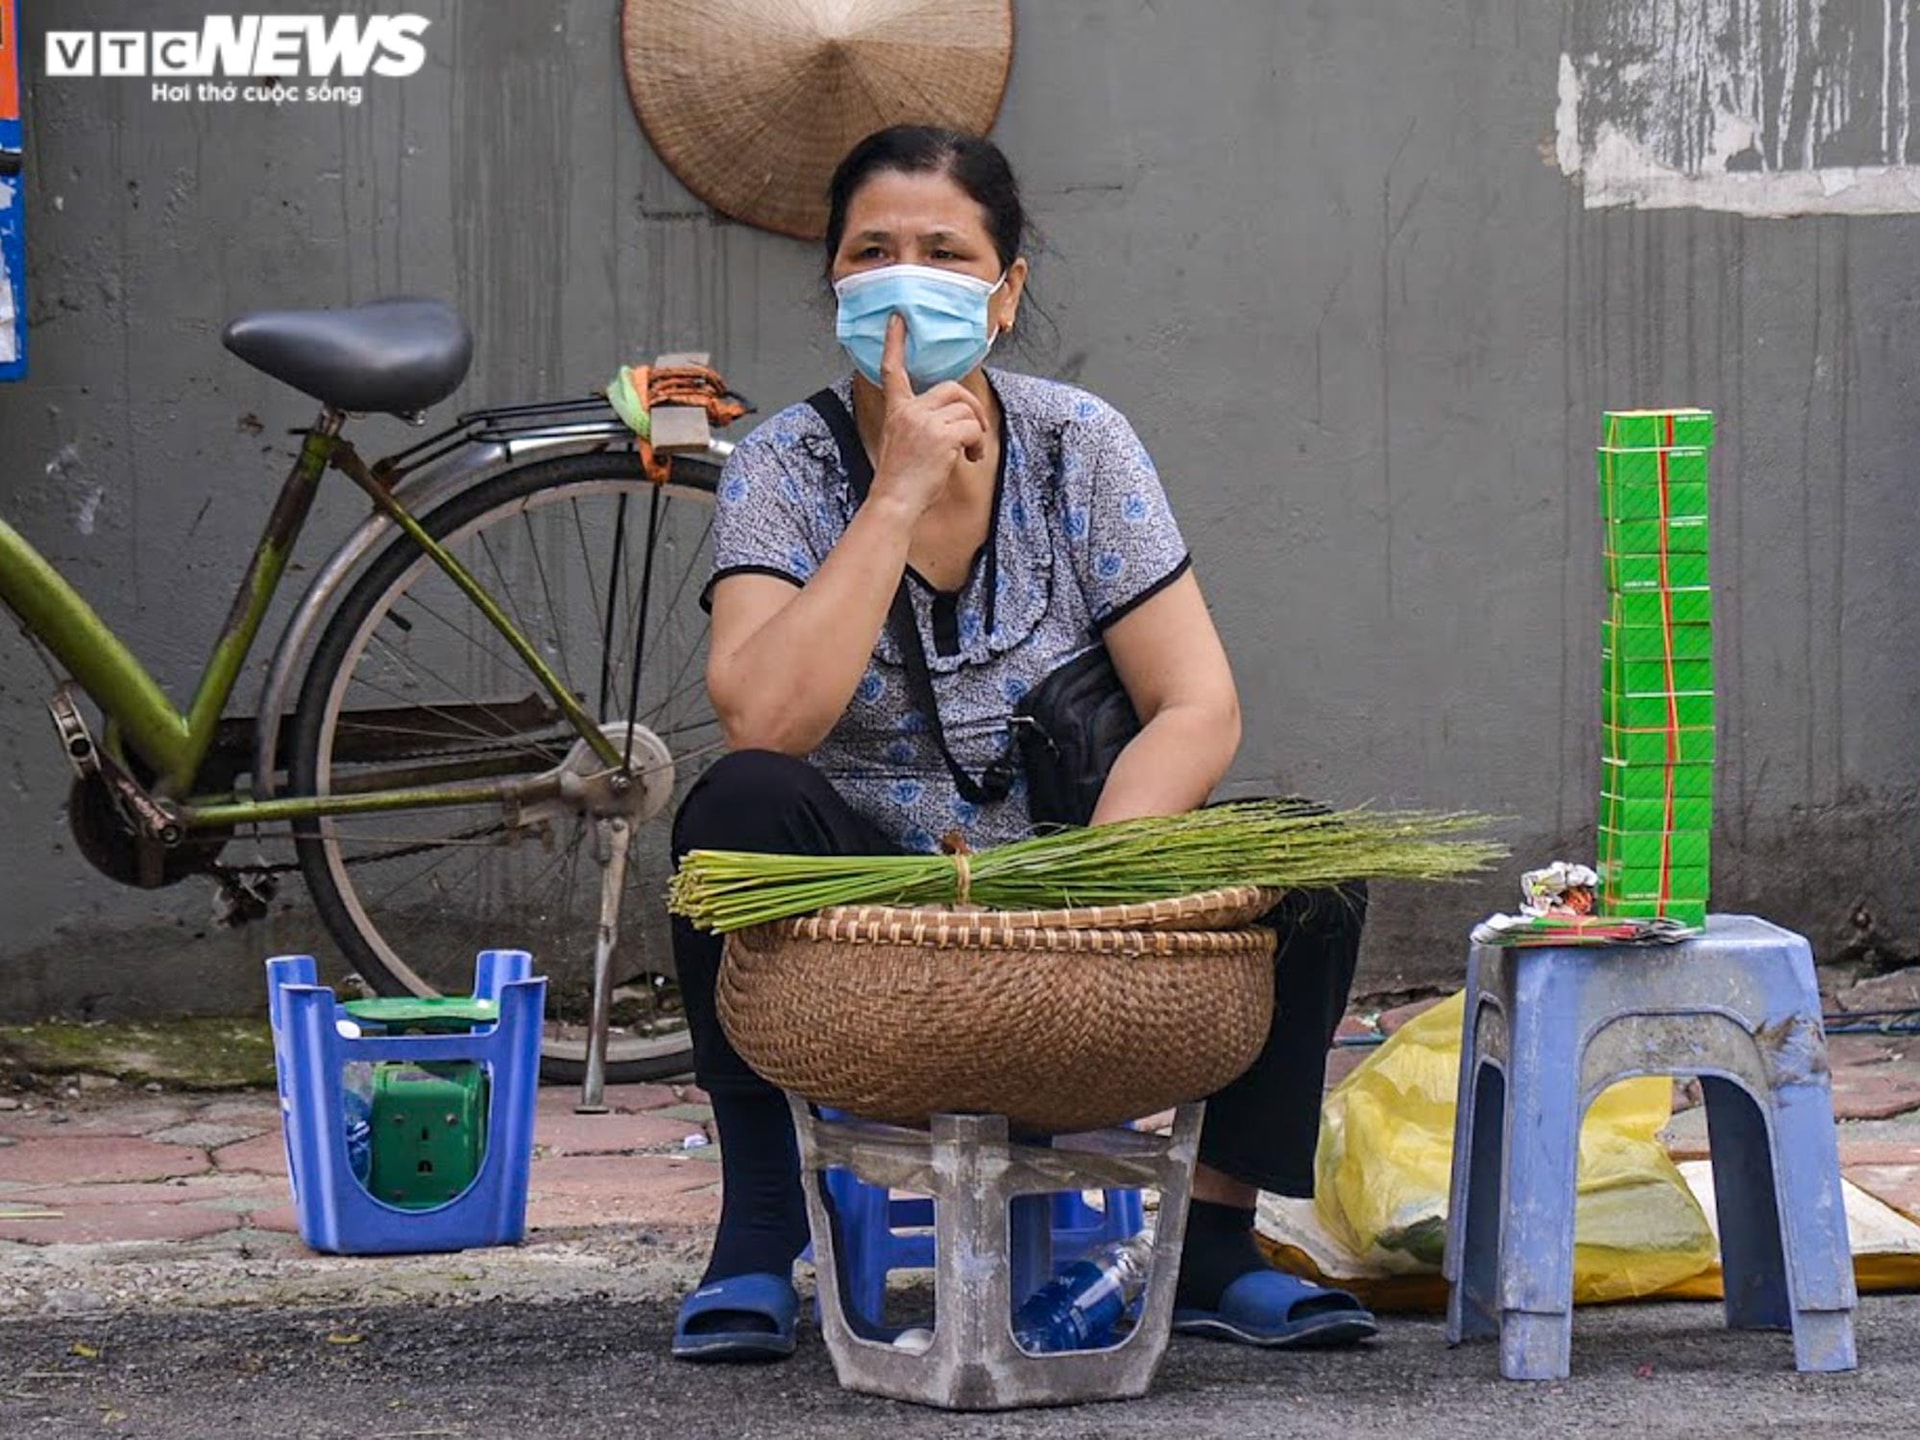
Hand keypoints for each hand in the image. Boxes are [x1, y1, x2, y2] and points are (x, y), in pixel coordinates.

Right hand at [871, 314, 988, 518]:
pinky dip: (978, 444)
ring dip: (976, 432)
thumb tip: (957, 421)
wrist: (894, 502)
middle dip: (972, 407)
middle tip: (977, 430)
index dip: (895, 342)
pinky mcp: (942, 436)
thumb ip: (922, 424)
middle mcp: (909, 410)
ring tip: (969, 454)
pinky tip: (969, 460)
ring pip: (967, 410)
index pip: (893, 370)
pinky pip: (973, 428)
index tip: (897, 319)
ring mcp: (925, 422)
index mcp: (897, 410)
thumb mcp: (904, 443)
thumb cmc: (901, 481)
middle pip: (951, 389)